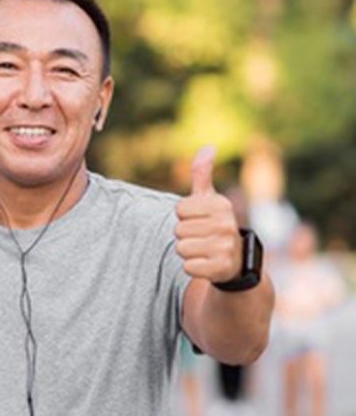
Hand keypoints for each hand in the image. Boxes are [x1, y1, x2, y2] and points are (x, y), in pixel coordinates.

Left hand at [175, 146, 242, 282]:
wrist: (236, 260)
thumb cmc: (215, 225)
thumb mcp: (210, 200)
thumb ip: (202, 175)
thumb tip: (207, 147)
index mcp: (221, 205)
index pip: (179, 209)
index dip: (184, 216)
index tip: (199, 220)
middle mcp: (226, 224)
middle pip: (178, 230)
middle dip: (185, 235)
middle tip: (202, 237)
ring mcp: (225, 246)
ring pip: (181, 248)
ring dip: (188, 252)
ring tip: (204, 250)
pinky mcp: (221, 268)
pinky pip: (188, 267)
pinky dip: (193, 267)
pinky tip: (206, 263)